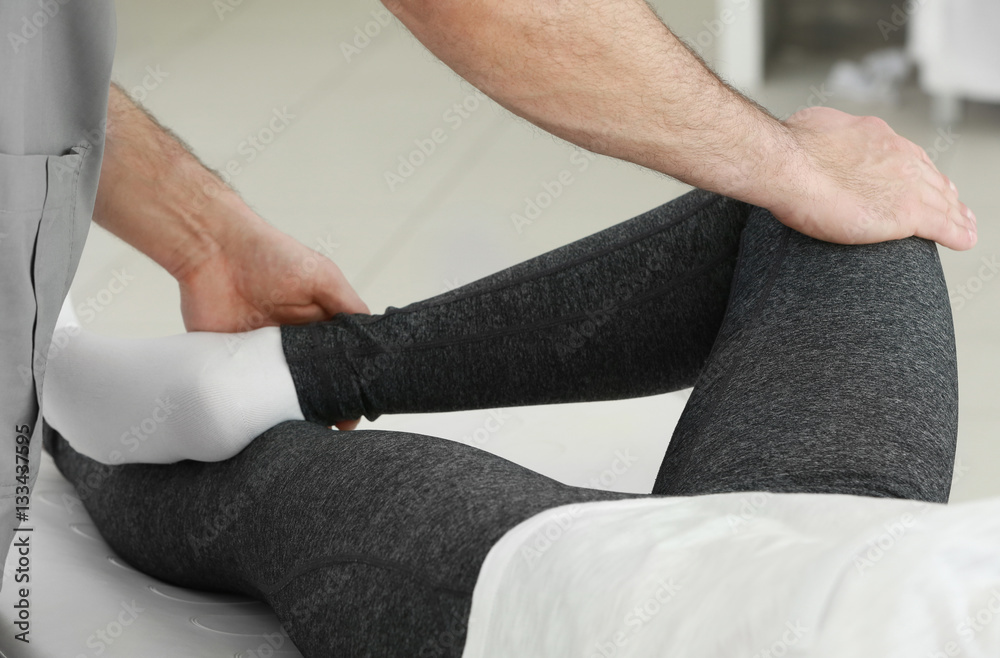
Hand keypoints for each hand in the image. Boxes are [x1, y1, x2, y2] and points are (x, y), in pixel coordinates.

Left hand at [177, 216, 368, 430]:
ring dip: (289, 410)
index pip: (336, 363)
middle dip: (322, 405)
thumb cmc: (271, 254)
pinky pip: (245, 389)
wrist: (213, 249)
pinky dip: (254, 405)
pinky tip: (266, 419)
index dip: (347, 386)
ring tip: (302, 429)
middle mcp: (290, 344)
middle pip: (310, 383)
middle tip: (333, 426)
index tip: (355, 410)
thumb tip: (373, 339)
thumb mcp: (322, 276)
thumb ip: (348, 306)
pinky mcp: (230, 359)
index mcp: (314, 326)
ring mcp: (260, 354)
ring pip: (279, 393)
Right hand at [772, 107, 975, 249]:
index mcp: (876, 136)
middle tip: (955, 207)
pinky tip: (963, 240)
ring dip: (956, 215)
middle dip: (945, 193)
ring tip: (964, 226)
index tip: (926, 182)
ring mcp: (906, 183)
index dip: (920, 172)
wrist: (789, 165)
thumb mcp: (812, 125)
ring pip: (942, 202)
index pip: (908, 156)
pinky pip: (941, 225)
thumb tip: (813, 137)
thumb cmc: (790, 149)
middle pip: (931, 178)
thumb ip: (823, 134)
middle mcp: (898, 156)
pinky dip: (956, 233)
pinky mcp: (906, 212)